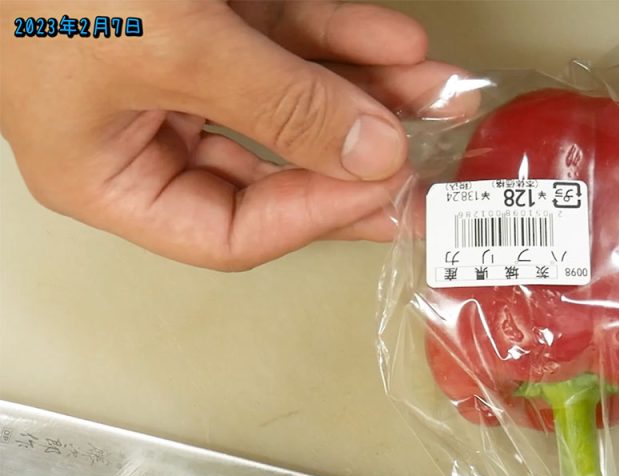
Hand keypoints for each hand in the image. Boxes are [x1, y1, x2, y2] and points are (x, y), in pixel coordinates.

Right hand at [1, 2, 466, 269]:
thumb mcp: (173, 51)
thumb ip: (278, 107)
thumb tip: (371, 156)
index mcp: (108, 175)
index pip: (229, 233)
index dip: (314, 215)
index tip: (384, 186)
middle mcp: (144, 131)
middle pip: (272, 168)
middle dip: (357, 156)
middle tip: (427, 166)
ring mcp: (178, 70)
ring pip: (290, 99)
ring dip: (367, 90)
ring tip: (433, 86)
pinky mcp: (203, 16)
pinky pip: (285, 39)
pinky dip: (341, 37)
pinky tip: (395, 41)